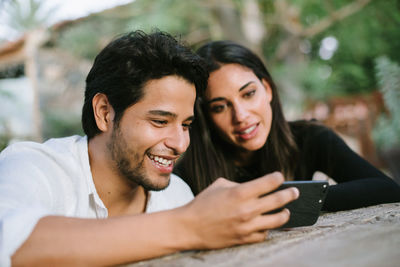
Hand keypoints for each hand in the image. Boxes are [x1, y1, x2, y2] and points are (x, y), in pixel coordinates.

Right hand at [180, 172, 298, 248]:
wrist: (190, 227)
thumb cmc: (203, 203)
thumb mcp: (220, 185)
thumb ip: (240, 185)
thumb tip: (256, 188)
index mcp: (240, 192)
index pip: (270, 182)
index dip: (278, 177)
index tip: (280, 176)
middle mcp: (247, 209)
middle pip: (279, 200)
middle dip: (290, 194)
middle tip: (295, 192)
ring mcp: (247, 226)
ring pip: (277, 220)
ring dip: (285, 213)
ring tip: (286, 211)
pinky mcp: (244, 239)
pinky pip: (264, 234)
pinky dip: (267, 228)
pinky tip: (267, 224)